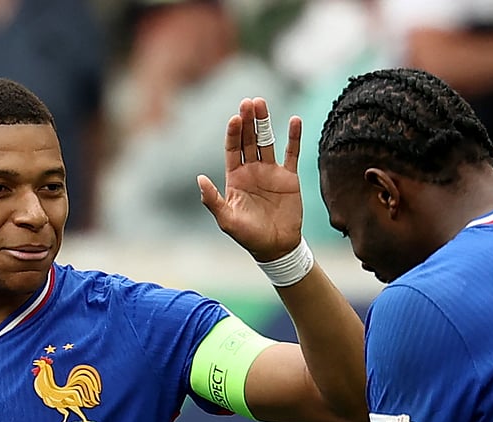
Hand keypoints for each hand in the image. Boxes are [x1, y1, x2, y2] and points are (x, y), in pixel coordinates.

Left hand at [199, 97, 303, 261]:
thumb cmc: (248, 236)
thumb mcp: (227, 220)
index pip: (232, 149)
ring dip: (265, 123)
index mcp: (235, 178)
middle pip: (249, 140)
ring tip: (261, 103)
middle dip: (248, 121)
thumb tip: (199, 179)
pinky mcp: (289, 177)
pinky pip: (292, 153)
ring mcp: (271, 172)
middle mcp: (252, 170)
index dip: (233, 134)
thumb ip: (213, 200)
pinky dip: (293, 137)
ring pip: (267, 141)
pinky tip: (293, 120)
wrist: (276, 246)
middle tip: (248, 102)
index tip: (234, 118)